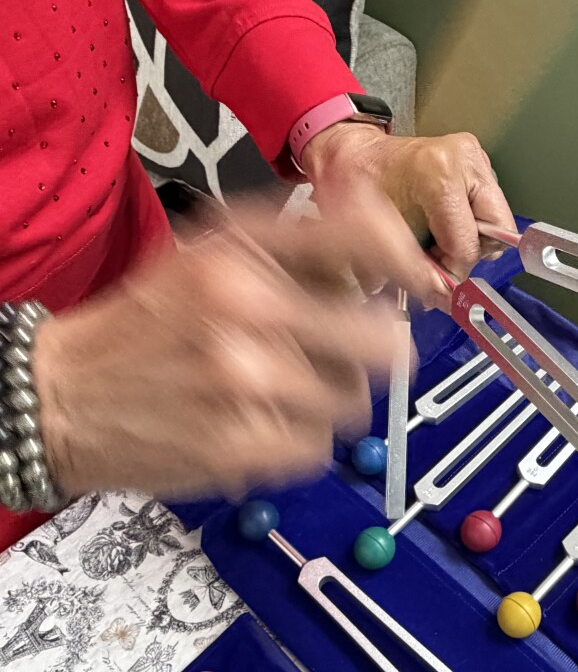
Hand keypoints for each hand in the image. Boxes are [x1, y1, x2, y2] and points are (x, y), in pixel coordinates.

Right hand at [31, 198, 415, 500]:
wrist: (64, 393)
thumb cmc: (149, 317)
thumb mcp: (212, 253)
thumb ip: (298, 238)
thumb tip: (381, 222)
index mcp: (241, 249)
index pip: (361, 239)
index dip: (404, 262)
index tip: (417, 284)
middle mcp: (249, 307)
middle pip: (383, 340)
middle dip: (375, 348)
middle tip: (350, 349)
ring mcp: (247, 383)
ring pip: (355, 402)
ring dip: (332, 398)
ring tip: (285, 388)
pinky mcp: (241, 449)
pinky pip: (319, 449)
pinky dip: (301, 439)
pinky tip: (263, 423)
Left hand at [301, 124, 515, 307]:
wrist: (365, 158)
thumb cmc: (368, 187)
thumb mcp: (389, 233)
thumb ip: (419, 268)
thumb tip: (445, 299)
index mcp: (439, 173)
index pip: (466, 243)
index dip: (453, 269)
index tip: (441, 283)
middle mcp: (466, 160)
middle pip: (495, 230)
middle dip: (470, 252)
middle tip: (441, 256)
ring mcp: (478, 158)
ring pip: (498, 222)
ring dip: (471, 238)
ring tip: (439, 236)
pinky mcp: (481, 162)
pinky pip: (490, 208)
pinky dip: (471, 223)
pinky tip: (446, 222)